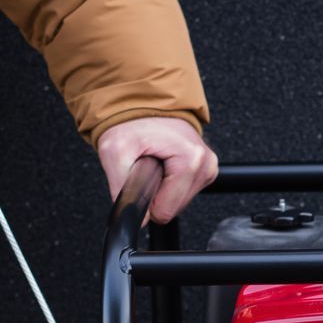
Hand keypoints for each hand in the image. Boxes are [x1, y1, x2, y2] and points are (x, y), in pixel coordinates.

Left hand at [96, 117, 218, 222]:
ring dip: (162, 188)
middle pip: (174, 208)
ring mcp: (208, 167)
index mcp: (191, 161)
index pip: (165, 210)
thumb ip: (121, 189)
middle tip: (147, 168)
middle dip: (156, 192)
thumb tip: (133, 217)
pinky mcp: (206, 169)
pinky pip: (184, 192)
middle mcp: (205, 164)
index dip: (146, 200)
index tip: (141, 177)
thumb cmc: (132, 124)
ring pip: (179, 202)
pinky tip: (164, 164)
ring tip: (155, 163)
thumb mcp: (114, 152)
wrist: (143, 105)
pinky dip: (170, 183)